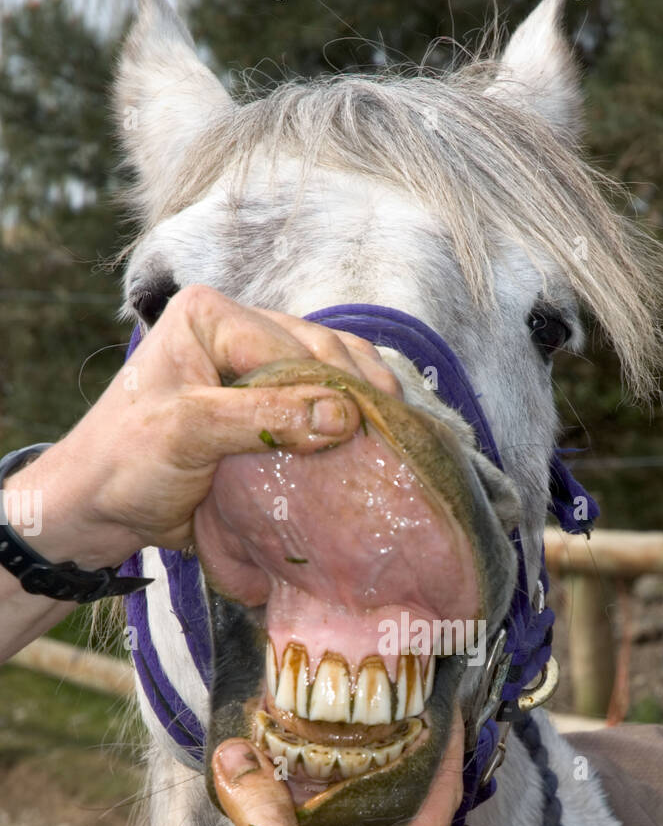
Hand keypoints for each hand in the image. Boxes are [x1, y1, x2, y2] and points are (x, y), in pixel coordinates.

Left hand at [3, 285, 400, 569]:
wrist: (99, 508)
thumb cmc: (128, 463)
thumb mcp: (189, 433)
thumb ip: (264, 418)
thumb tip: (345, 416)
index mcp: (212, 317)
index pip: (294, 345)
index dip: (337, 387)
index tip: (372, 431)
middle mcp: (240, 331)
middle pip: (323, 354)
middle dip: (360, 393)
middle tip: (396, 438)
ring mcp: (258, 369)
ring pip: (333, 375)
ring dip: (364, 406)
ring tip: (399, 439)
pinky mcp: (268, 408)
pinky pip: (323, 405)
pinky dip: (351, 423)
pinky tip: (377, 443)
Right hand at [185, 711, 463, 825]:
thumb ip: (263, 805)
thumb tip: (238, 753)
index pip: (438, 794)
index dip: (445, 745)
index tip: (444, 700)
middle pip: (386, 796)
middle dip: (375, 747)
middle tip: (362, 694)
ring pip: (334, 813)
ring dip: (318, 773)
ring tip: (305, 717)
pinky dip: (280, 801)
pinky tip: (259, 767)